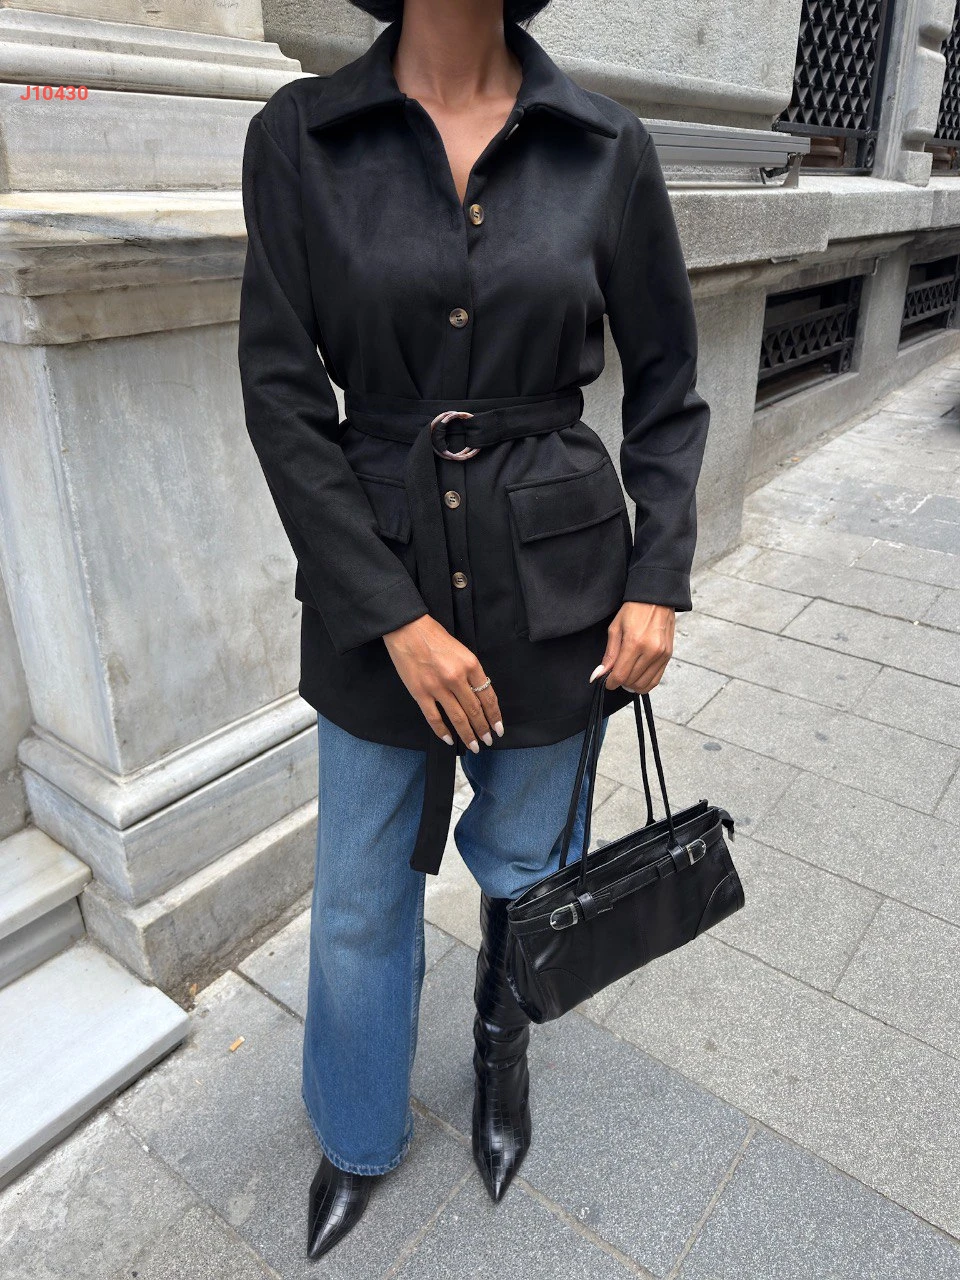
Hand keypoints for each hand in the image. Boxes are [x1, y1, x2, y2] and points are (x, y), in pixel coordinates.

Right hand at [383, 614, 503, 751]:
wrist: (407, 629)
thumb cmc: (434, 636)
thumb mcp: (462, 650)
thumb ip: (471, 672)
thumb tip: (478, 695)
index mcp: (470, 665)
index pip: (488, 696)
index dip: (495, 715)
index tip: (498, 728)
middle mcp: (456, 678)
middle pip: (475, 710)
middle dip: (483, 729)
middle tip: (488, 741)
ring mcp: (437, 687)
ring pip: (457, 718)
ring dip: (467, 735)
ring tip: (474, 746)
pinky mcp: (420, 693)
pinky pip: (434, 718)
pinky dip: (442, 731)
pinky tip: (448, 739)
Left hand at [591, 602, 674, 693]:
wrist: (657, 599)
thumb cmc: (634, 610)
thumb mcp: (615, 628)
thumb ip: (609, 654)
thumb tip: (598, 674)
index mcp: (635, 643)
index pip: (620, 675)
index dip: (610, 682)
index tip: (606, 681)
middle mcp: (651, 651)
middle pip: (632, 681)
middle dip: (620, 682)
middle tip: (614, 676)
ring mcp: (662, 655)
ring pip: (644, 684)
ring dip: (632, 685)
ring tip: (626, 677)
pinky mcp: (668, 656)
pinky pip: (656, 679)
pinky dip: (645, 683)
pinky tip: (637, 678)